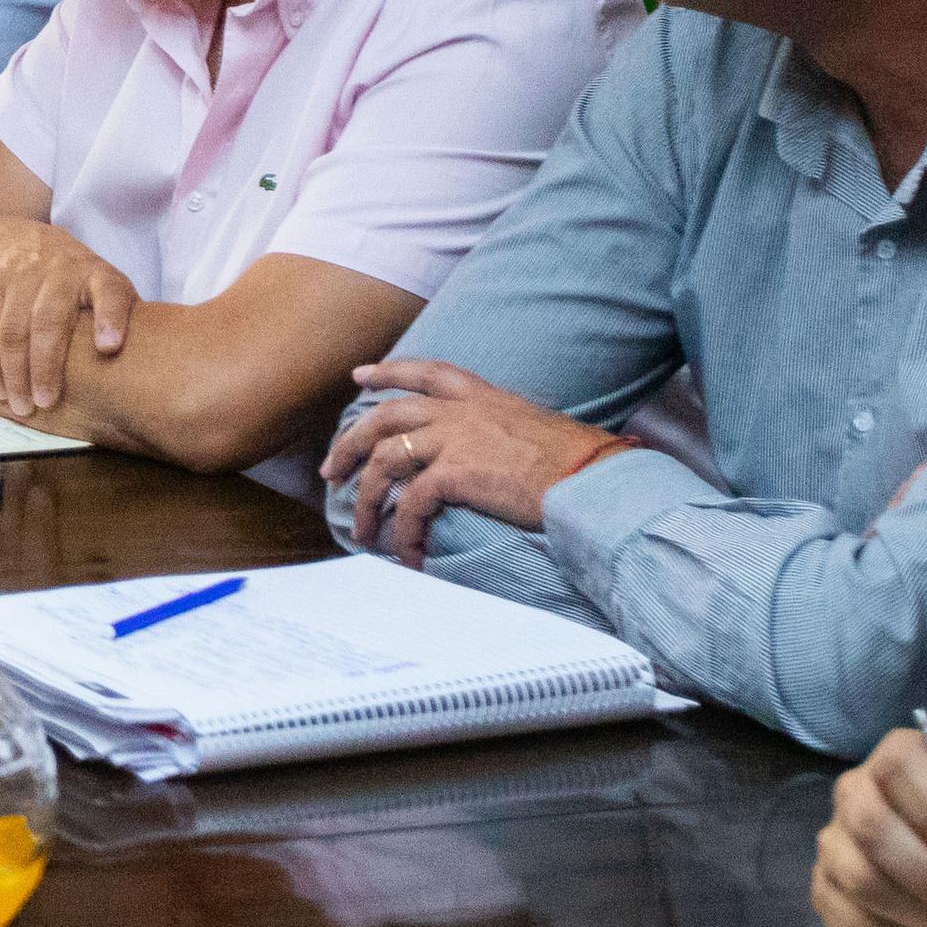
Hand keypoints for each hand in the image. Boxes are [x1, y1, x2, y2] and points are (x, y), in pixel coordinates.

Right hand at [0, 221, 135, 417]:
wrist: (22, 239)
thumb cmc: (76, 280)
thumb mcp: (105, 287)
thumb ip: (121, 319)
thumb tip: (143, 372)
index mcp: (98, 276)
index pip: (110, 293)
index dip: (110, 319)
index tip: (109, 348)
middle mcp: (61, 270)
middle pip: (49, 320)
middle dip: (45, 366)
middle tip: (46, 402)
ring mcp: (23, 272)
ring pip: (13, 328)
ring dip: (14, 372)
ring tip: (21, 405)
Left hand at [322, 358, 621, 562]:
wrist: (595, 481)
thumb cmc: (580, 465)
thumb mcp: (535, 430)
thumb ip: (500, 433)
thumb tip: (487, 456)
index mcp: (484, 397)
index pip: (426, 372)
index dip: (388, 371)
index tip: (359, 375)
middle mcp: (463, 411)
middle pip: (385, 417)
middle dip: (349, 444)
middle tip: (331, 471)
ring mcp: (456, 439)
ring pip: (385, 462)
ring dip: (366, 501)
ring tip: (362, 533)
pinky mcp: (455, 474)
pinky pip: (410, 505)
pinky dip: (403, 534)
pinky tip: (408, 556)